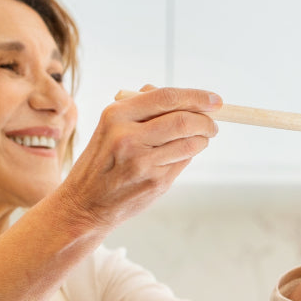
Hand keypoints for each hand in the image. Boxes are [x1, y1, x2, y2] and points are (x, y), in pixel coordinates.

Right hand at [51, 85, 219, 230]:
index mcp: (116, 115)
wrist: (85, 203)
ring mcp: (143, 162)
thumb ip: (141, 107)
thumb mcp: (109, 127)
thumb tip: (182, 97)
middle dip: (206, 121)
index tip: (215, 99)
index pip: (166, 97)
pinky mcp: (155, 182)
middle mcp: (129, 137)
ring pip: (190, 142)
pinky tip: (180, 155)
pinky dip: (188, 155)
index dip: (196, 96)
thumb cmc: (101, 161)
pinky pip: (184, 161)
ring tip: (200, 138)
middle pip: (184, 120)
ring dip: (202, 139)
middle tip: (213, 124)